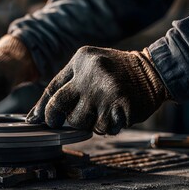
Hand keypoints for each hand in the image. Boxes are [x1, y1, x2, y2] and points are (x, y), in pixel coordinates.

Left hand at [26, 46, 169, 134]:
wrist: (154, 72)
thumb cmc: (118, 72)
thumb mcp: (92, 64)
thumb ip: (71, 82)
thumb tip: (43, 110)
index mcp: (81, 60)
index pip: (52, 87)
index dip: (41, 106)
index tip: (34, 119)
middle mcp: (90, 75)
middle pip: (58, 107)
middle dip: (53, 119)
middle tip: (54, 123)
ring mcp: (104, 93)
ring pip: (79, 122)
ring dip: (86, 122)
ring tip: (101, 111)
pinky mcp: (119, 108)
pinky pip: (101, 128)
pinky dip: (105, 126)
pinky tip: (114, 114)